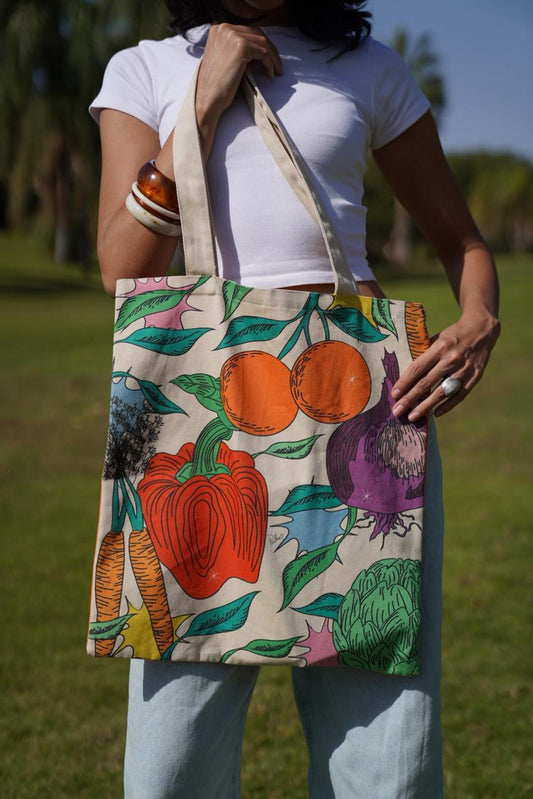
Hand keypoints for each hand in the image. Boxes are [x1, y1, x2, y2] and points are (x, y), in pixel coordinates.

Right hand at [197, 23, 282, 118]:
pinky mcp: (241, 46)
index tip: (269, 58)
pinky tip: (270, 74)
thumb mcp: (223, 58)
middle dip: (270, 49)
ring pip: (262, 42)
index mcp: (218, 29)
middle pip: (256, 33)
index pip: (247, 31)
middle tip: (277, 65)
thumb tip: (257, 48)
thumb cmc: (216, 86)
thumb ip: (234, 48)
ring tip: (276, 71)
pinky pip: (263, 53)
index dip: (260, 44)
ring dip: (272, 58)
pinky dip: (269, 64)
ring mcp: (232, 35)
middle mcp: (224, 28)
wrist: (208, 99)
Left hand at [391, 306, 500, 420]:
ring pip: (442, 392)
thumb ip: (424, 355)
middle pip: (427, 383)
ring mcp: (464, 369)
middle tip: (397, 411)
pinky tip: (436, 413)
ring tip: (412, 417)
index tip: (394, 394)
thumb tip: (406, 374)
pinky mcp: (475, 376)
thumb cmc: (452, 335)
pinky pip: (459, 395)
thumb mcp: (437, 338)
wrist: (482, 328)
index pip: (417, 369)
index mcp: (440, 347)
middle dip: (410, 399)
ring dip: (426, 406)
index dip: (404, 383)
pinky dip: (448, 406)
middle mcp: (452, 359)